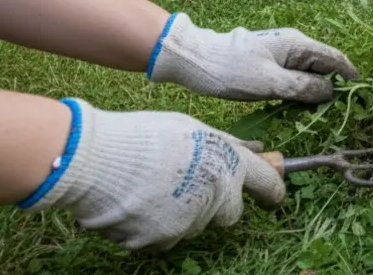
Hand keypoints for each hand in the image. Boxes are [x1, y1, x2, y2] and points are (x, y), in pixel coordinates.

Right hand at [22, 99, 283, 250]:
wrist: (96, 158)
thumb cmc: (145, 135)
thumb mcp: (195, 129)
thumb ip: (227, 144)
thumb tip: (257, 148)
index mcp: (229, 165)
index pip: (267, 183)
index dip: (274, 190)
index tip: (276, 196)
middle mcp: (216, 198)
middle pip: (229, 213)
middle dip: (216, 203)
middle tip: (189, 185)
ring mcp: (187, 224)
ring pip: (193, 225)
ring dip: (180, 214)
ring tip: (152, 187)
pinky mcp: (158, 241)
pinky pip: (162, 238)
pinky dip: (152, 226)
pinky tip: (135, 202)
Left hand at [147, 13, 358, 102]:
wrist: (194, 59)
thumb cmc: (231, 69)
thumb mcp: (269, 82)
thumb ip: (302, 87)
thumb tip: (330, 92)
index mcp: (298, 44)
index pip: (335, 58)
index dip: (351, 76)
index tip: (362, 95)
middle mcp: (293, 45)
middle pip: (324, 66)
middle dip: (334, 87)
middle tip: (341, 112)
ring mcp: (281, 54)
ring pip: (308, 73)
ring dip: (316, 92)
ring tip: (321, 115)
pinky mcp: (270, 64)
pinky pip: (294, 77)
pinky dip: (300, 91)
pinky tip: (298, 108)